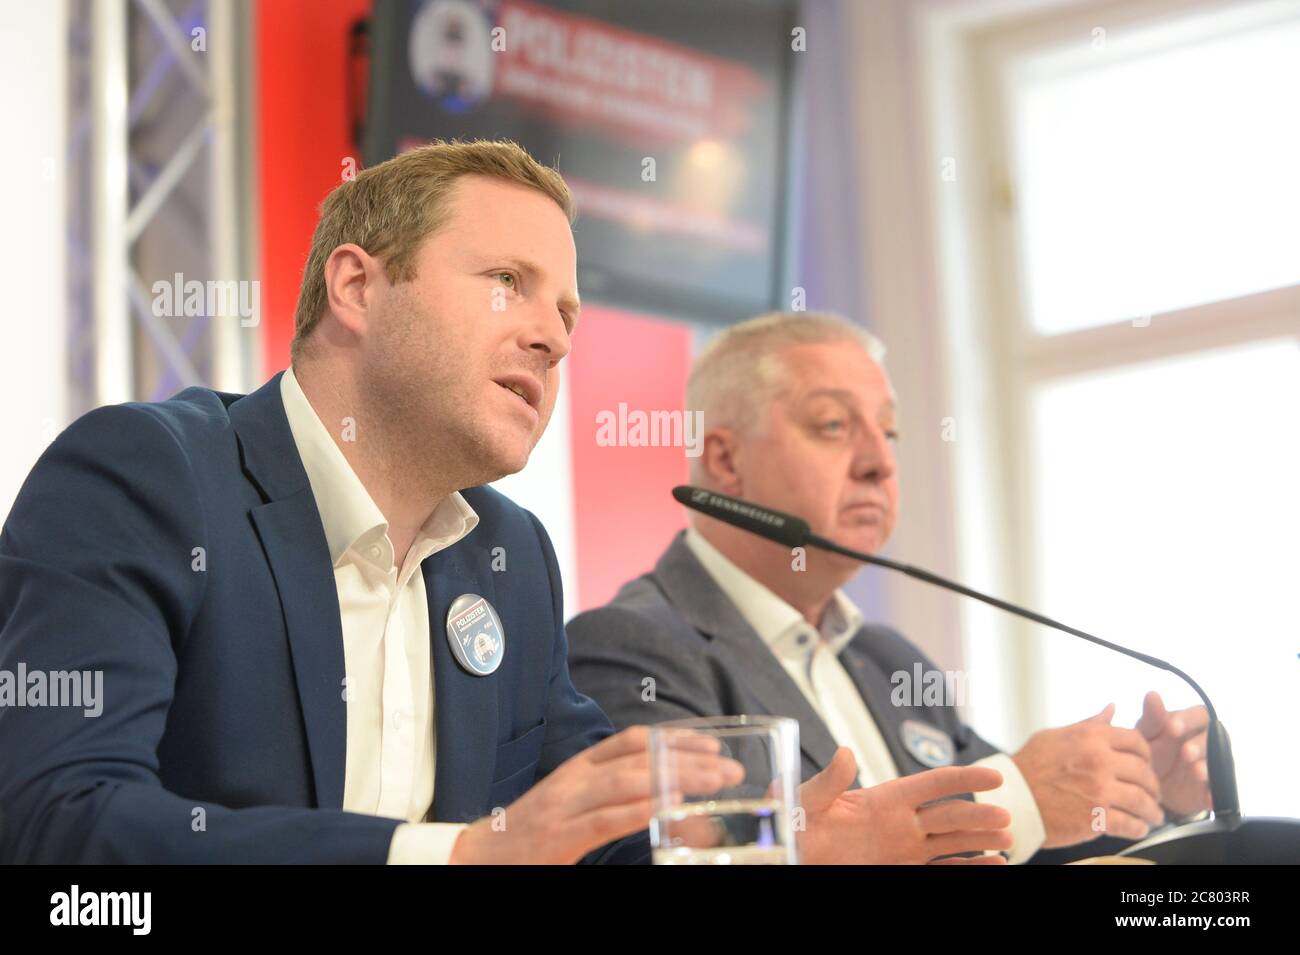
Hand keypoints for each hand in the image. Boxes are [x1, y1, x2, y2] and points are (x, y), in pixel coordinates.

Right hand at [448, 726, 742, 863]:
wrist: (474, 859)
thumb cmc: (527, 837)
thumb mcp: (570, 806)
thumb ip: (610, 797)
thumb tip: (666, 800)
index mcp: (577, 768)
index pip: (632, 740)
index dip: (675, 736)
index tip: (713, 741)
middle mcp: (573, 779)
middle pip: (640, 756)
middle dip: (689, 757)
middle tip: (730, 767)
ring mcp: (565, 806)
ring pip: (629, 780)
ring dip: (677, 778)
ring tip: (714, 783)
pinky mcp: (560, 837)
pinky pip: (607, 818)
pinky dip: (642, 809)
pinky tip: (669, 806)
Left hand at [798, 748, 1012, 863]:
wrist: (788, 851)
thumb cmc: (793, 821)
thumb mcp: (807, 798)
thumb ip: (829, 780)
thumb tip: (845, 754)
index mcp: (884, 798)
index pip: (931, 784)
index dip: (963, 779)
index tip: (995, 776)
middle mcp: (901, 822)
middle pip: (949, 815)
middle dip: (978, 816)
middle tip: (1007, 818)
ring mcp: (903, 849)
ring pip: (952, 843)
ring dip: (980, 841)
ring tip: (1009, 840)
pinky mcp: (900, 871)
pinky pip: (941, 871)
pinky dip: (967, 869)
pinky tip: (992, 865)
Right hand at [1013, 703, 1163, 846]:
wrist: (1012, 799)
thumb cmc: (1029, 767)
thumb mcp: (1056, 736)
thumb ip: (1089, 725)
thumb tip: (1112, 709)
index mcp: (1091, 738)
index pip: (1136, 741)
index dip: (1147, 755)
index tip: (1146, 765)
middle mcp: (1100, 761)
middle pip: (1145, 772)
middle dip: (1153, 786)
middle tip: (1153, 794)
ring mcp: (1100, 790)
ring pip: (1143, 801)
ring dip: (1152, 811)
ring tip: (1153, 816)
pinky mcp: (1097, 818)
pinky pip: (1131, 824)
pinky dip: (1139, 828)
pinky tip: (1138, 828)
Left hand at [1135, 691, 1210, 817]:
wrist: (1152, 784)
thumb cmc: (1152, 749)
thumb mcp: (1147, 734)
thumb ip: (1152, 717)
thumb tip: (1152, 694)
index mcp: (1192, 723)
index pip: (1198, 716)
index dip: (1187, 721)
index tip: (1172, 727)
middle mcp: (1208, 742)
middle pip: (1214, 739)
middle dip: (1200, 745)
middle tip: (1186, 752)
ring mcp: (1213, 765)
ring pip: (1218, 764)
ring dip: (1209, 768)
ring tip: (1197, 773)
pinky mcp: (1213, 788)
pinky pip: (1219, 791)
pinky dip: (1214, 795)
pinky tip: (1209, 798)